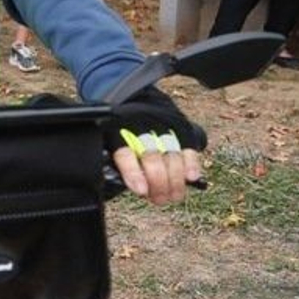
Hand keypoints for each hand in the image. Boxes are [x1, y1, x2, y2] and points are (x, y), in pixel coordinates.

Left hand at [108, 86, 206, 204]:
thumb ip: (111, 162)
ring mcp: (160, 126)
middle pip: (151, 156)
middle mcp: (139, 126)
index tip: (141, 190)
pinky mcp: (179, 127)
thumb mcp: (106, 142)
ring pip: (170, 154)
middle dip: (158, 182)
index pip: (125, 153)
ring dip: (175, 180)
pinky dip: (191, 163)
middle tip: (159, 199)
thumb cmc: (119, 131)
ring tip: (174, 196)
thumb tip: (120, 187)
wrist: (136, 99)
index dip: (133, 173)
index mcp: (115, 130)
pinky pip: (187, 146)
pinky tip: (191, 177)